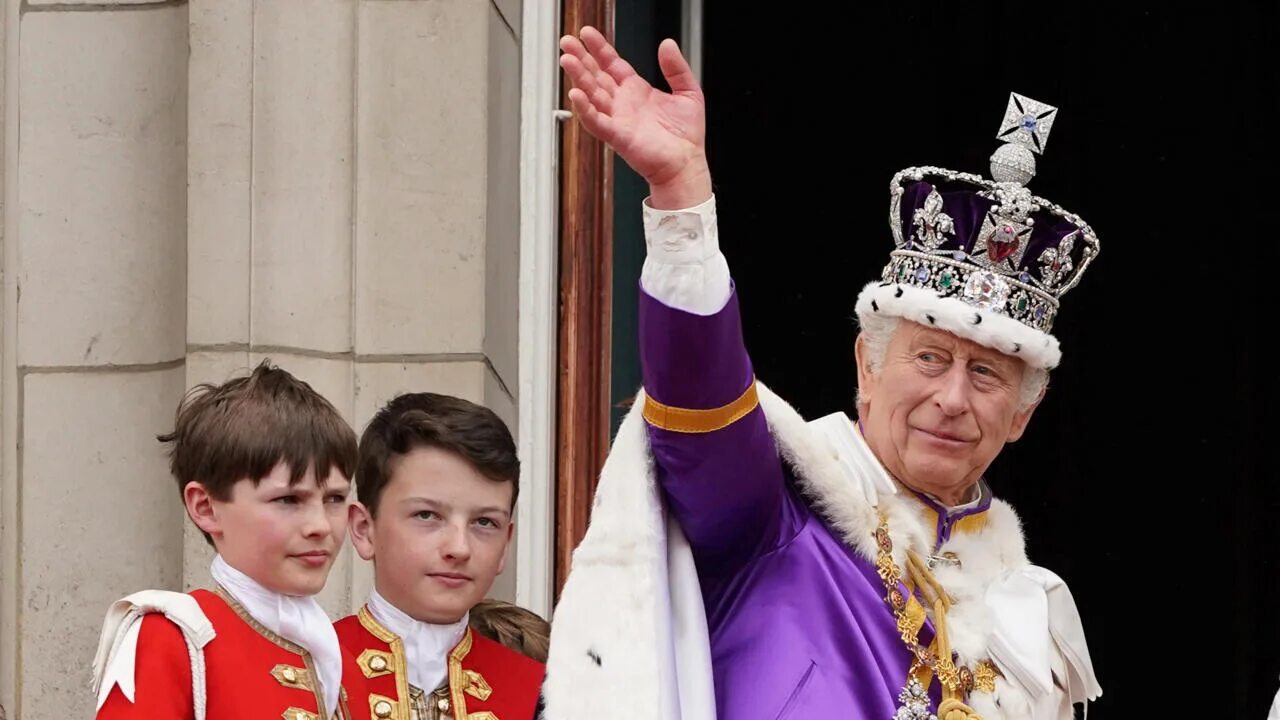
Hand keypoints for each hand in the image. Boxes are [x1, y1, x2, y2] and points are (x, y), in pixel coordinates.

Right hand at [559, 26, 711, 208]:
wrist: (687, 164)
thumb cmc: (686, 136)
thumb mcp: (688, 92)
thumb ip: (676, 67)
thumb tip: (668, 44)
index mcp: (636, 91)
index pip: (612, 64)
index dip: (599, 48)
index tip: (587, 34)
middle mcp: (623, 104)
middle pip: (596, 76)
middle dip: (581, 58)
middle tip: (567, 42)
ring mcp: (618, 119)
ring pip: (592, 94)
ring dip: (578, 77)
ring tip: (568, 60)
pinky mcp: (617, 136)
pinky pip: (596, 121)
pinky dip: (585, 109)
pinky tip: (576, 94)